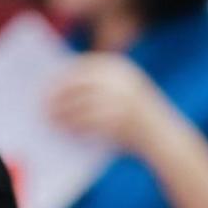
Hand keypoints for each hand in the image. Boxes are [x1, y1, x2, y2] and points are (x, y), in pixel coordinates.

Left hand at [45, 54, 174, 155]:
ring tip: (49, 120)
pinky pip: (88, 124)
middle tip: (41, 106)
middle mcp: (120, 81)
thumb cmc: (137, 117)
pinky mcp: (119, 122)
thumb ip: (98, 85)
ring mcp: (121, 101)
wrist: (166, 139)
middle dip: (57, 97)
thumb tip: (59, 87)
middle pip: (77, 86)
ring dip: (61, 114)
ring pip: (79, 106)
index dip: (62, 77)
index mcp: (120, 68)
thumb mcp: (123, 91)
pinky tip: (65, 131)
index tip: (46, 85)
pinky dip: (73, 128)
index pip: (82, 68)